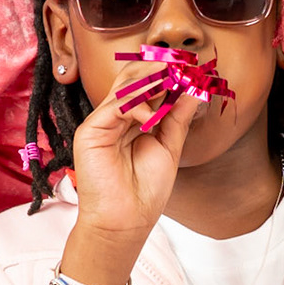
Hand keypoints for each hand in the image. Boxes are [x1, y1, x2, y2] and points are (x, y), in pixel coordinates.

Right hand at [57, 83, 198, 284]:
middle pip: (133, 80)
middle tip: (182, 63)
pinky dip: (135, 104)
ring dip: (149, 78)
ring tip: (171, 75)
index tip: (191, 68)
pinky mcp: (90, 131)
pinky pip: (113, 106)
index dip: (167, 76)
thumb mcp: (169, 147)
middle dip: (157, 68)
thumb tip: (192, 90)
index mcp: (132, 121)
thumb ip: (177, 118)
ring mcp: (102, 123)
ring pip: (123, 87)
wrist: (126, 221)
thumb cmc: (145, 191)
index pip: (148, 87)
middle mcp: (115, 118)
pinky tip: (150, 114)